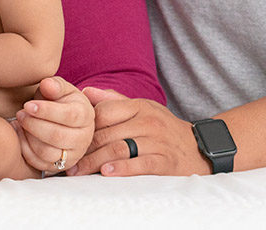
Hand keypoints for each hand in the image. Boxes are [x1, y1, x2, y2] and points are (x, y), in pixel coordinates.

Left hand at [14, 77, 93, 172]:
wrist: (61, 118)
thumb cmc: (59, 100)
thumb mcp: (60, 88)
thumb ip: (54, 85)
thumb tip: (47, 85)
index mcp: (86, 115)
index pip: (69, 116)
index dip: (46, 111)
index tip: (28, 105)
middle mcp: (84, 138)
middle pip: (57, 136)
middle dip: (34, 125)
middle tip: (20, 114)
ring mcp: (73, 154)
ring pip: (48, 153)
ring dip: (28, 137)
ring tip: (19, 123)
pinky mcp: (60, 166)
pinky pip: (39, 163)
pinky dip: (25, 149)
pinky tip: (20, 133)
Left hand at [73, 87, 209, 176]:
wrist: (198, 147)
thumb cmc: (162, 127)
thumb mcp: (142, 108)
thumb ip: (113, 100)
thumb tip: (85, 91)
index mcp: (138, 106)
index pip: (103, 112)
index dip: (84, 127)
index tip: (69, 138)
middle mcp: (147, 121)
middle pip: (106, 134)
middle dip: (84, 149)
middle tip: (67, 161)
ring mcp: (157, 141)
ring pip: (119, 149)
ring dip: (95, 162)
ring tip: (78, 171)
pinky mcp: (165, 161)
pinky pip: (140, 164)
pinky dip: (121, 169)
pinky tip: (106, 173)